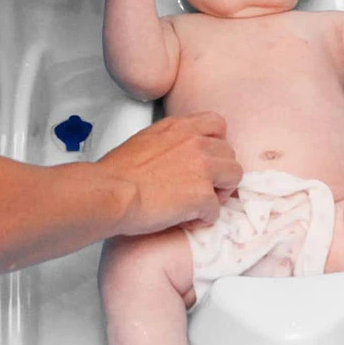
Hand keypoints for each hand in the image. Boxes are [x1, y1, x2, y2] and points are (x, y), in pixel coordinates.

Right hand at [97, 112, 242, 235]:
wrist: (109, 193)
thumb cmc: (115, 173)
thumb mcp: (144, 140)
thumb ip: (168, 143)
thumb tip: (174, 158)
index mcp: (179, 127)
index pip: (217, 125)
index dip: (216, 144)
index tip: (206, 160)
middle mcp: (195, 142)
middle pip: (229, 154)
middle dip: (219, 172)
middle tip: (201, 188)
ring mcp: (202, 168)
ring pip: (234, 177)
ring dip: (219, 192)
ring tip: (199, 204)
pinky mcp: (203, 195)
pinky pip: (217, 210)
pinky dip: (203, 218)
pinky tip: (186, 220)